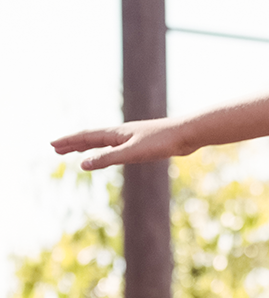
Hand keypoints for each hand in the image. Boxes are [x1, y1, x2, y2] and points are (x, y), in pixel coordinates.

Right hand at [52, 117, 193, 169]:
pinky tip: (109, 154)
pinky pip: (116, 147)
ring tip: (75, 151)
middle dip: (73, 144)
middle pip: (91, 138)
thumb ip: (107, 159)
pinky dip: (105, 151)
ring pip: (103, 142)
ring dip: (87, 146)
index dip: (69, 141)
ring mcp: (132, 137)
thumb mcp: (131, 153)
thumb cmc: (161, 142)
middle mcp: (121, 133)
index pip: (86, 137)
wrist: (187, 134)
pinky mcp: (143, 143)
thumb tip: (82, 164)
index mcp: (116, 133)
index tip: (52, 144)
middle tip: (56, 148)